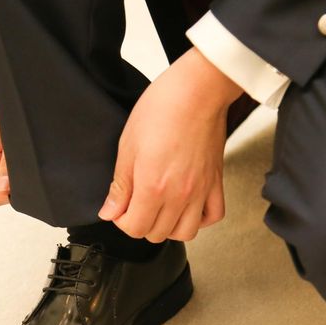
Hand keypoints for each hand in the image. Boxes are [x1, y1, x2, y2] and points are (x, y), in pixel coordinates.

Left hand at [97, 47, 242, 242]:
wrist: (197, 90)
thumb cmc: (162, 109)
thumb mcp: (128, 146)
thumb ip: (120, 186)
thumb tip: (109, 211)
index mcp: (152, 187)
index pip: (134, 228)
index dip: (121, 221)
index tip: (119, 208)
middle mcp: (178, 195)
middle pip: (157, 233)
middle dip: (140, 224)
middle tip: (135, 205)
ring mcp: (200, 191)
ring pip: (185, 233)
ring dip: (168, 227)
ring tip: (159, 210)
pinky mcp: (215, 183)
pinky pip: (213, 216)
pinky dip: (200, 219)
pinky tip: (187, 207)